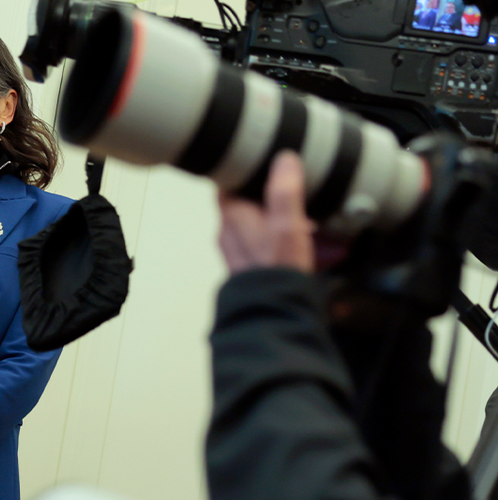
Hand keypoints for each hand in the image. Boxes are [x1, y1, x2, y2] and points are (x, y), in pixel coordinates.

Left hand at [218, 151, 314, 274]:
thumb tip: (283, 159)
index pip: (227, 183)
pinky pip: (261, 245)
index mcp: (230, 216)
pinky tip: (301, 243)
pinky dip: (277, 238)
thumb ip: (284, 191)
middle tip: (290, 189)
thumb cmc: (276, 267)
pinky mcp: (248, 267)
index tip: (262, 163)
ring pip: (253, 224)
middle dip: (265, 196)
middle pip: (241, 203)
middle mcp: (227, 233)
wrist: (272, 311)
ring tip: (302, 216)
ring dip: (274, 218)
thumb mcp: (286, 223)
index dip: (243, 171)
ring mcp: (235, 252)